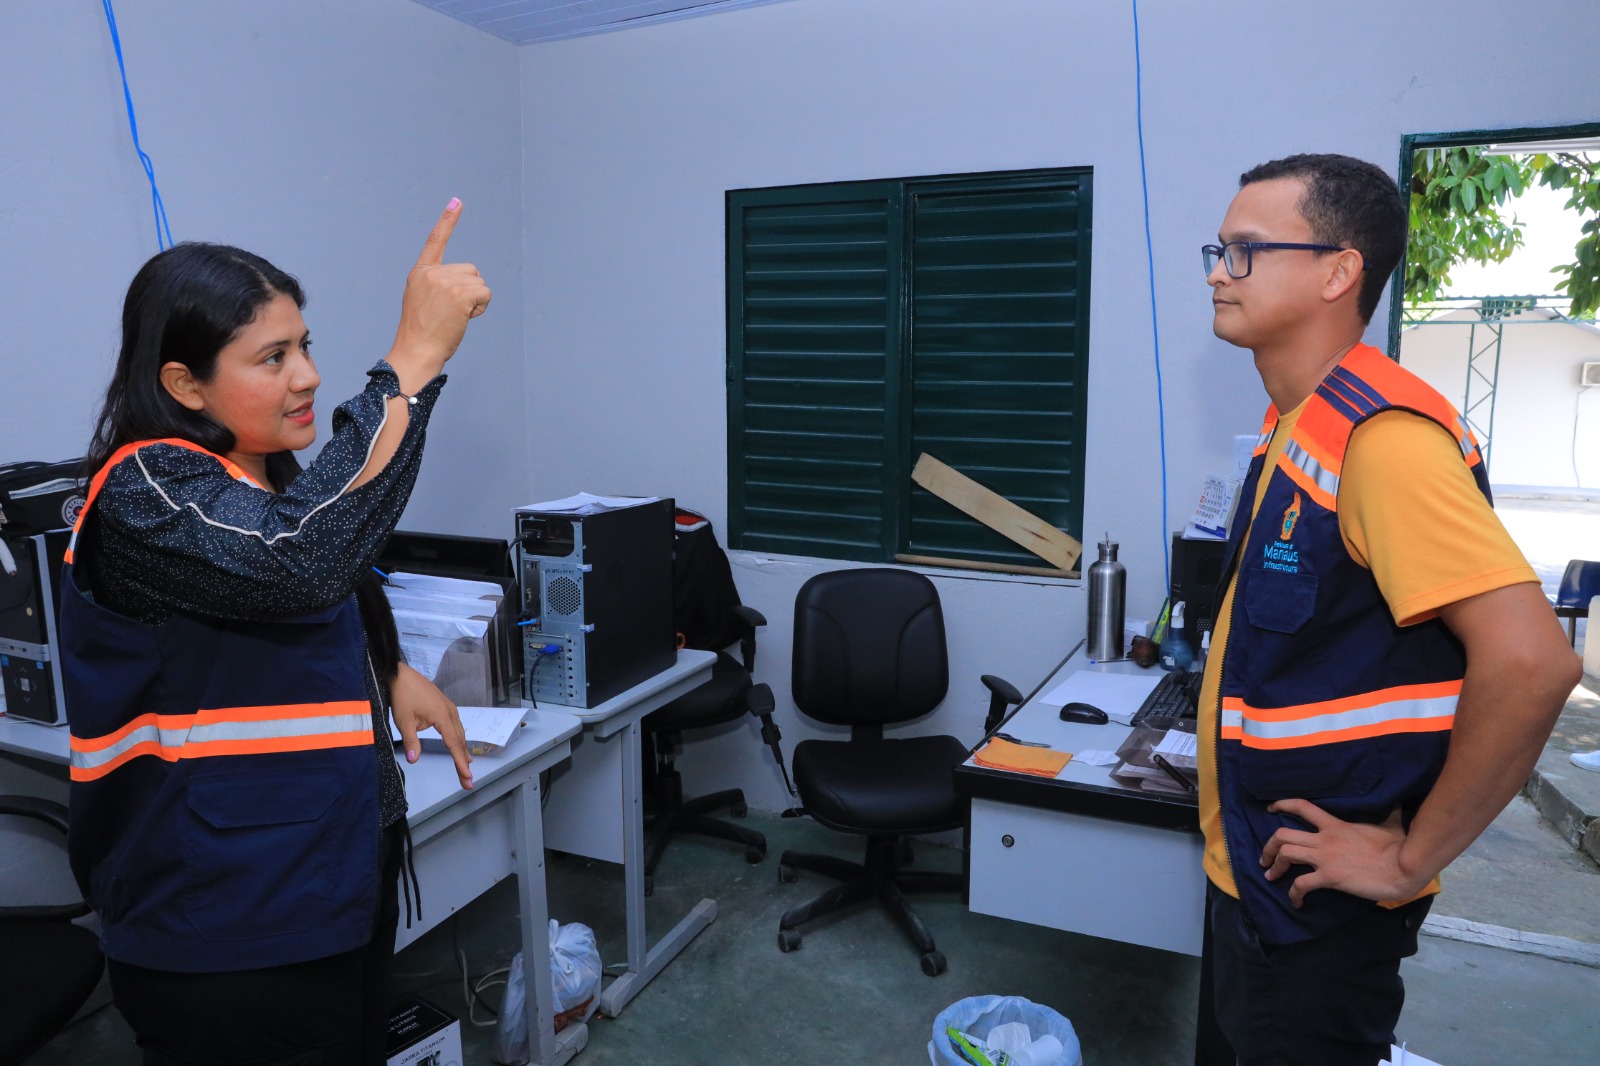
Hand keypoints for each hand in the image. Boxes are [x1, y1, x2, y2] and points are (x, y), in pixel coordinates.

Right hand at [388, 198, 492, 389]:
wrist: (416, 351)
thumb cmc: (422, 334)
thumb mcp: (424, 302)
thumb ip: (440, 287)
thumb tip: (470, 286)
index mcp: (420, 273)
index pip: (435, 240)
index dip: (448, 220)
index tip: (457, 201)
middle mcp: (432, 273)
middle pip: (470, 270)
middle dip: (469, 290)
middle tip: (451, 313)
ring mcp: (445, 281)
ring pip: (479, 282)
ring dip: (475, 301)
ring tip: (455, 317)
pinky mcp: (459, 294)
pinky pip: (485, 293)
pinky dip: (481, 307)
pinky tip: (464, 318)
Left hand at [390, 662, 473, 788]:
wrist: (400, 674)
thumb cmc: (402, 696)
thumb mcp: (404, 721)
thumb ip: (411, 741)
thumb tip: (414, 760)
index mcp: (443, 717)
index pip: (454, 745)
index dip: (460, 763)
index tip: (467, 778)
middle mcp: (451, 713)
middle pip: (460, 741)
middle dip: (463, 762)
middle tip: (467, 781)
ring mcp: (449, 708)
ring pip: (460, 733)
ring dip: (462, 750)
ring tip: (466, 766)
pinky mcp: (445, 705)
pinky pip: (456, 725)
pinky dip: (458, 738)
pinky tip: (458, 744)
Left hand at [1259, 799, 1427, 906]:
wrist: (1404, 867)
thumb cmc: (1398, 847)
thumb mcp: (1389, 825)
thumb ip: (1387, 814)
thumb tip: (1396, 804)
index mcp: (1335, 825)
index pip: (1302, 807)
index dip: (1282, 804)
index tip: (1270, 808)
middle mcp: (1325, 839)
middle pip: (1283, 834)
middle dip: (1268, 846)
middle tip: (1265, 859)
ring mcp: (1325, 858)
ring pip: (1286, 854)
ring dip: (1274, 866)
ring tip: (1271, 877)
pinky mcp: (1330, 877)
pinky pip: (1301, 885)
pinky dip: (1293, 894)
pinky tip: (1296, 902)